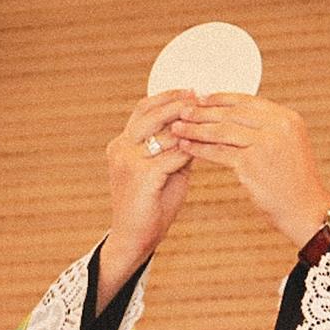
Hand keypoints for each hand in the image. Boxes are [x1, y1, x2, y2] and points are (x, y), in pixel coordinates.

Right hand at [99, 89, 194, 309]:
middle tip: (203, 96)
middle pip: (150, 113)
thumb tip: (199, 128)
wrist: (135, 238)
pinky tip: (206, 148)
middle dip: (179, 103)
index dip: (168, 97)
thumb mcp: (164, 171)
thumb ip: (176, 149)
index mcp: (122, 144)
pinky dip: (190, 151)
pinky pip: (171, 156)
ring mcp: (127, 161)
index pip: (143, 109)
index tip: (193, 90)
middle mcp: (120, 148)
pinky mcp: (141, 176)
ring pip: (162, 133)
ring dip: (187, 125)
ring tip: (209, 118)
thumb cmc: (152, 206)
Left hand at [170, 94, 329, 245]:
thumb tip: (237, 116)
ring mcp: (265, 143)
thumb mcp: (289, 145)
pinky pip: (219, 152)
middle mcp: (278, 126)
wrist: (305, 210)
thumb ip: (269, 128)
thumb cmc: (294, 182)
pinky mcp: (251, 163)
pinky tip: (186, 147)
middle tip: (182, 109)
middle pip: (232, 113)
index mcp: (287, 118)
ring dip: (196, 129)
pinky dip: (200, 149)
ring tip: (177, 127)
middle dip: (204, 111)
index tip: (201, 98)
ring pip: (222, 131)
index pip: (247, 101)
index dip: (220, 99)